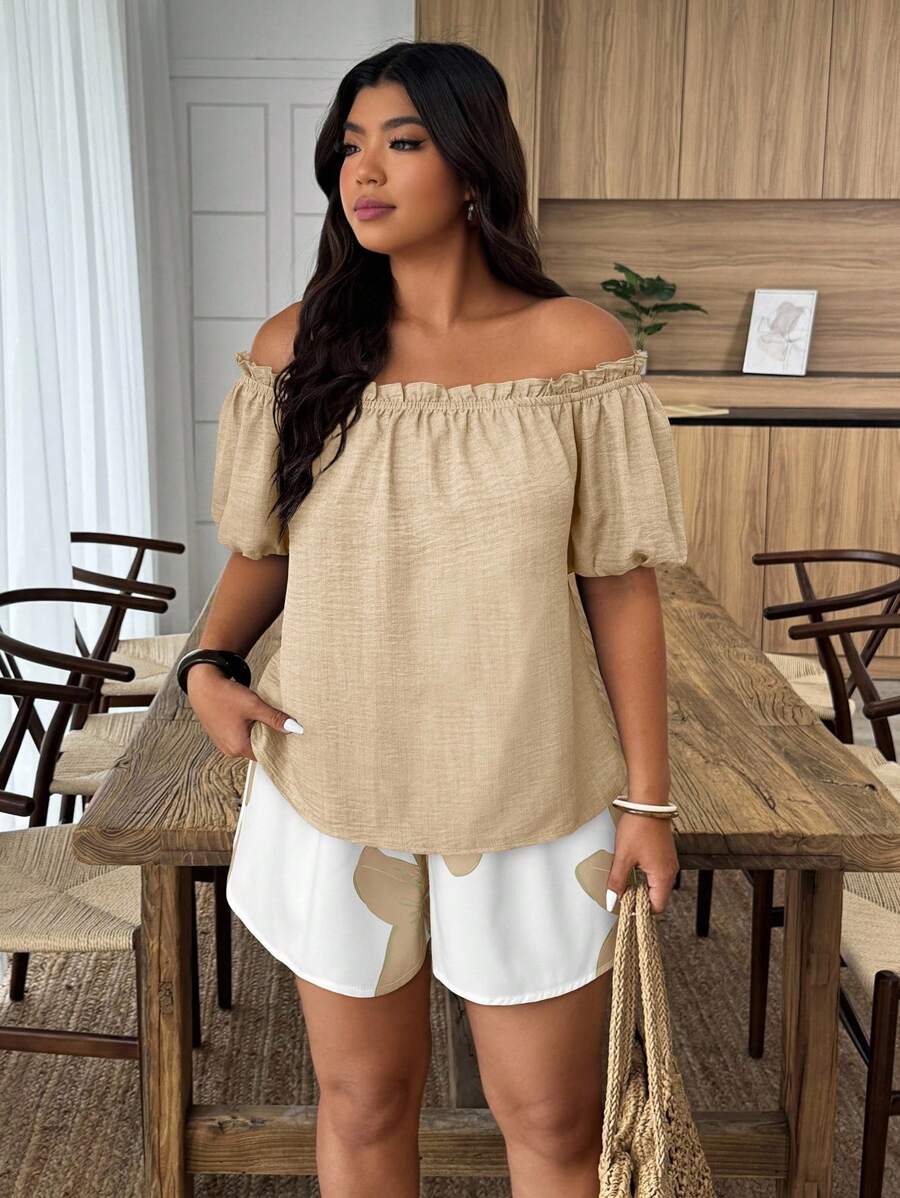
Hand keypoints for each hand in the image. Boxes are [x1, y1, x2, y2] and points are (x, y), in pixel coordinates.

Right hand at [185, 663, 302, 761]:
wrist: (202, 684)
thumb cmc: (224, 695)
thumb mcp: (254, 706)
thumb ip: (275, 718)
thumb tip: (294, 728)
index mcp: (238, 747)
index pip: (265, 754)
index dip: (277, 744)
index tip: (287, 735)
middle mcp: (229, 749)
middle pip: (257, 748)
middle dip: (267, 736)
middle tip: (275, 722)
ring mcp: (223, 742)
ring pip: (248, 741)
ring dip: (256, 731)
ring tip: (259, 716)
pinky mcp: (220, 734)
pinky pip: (239, 735)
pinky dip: (247, 727)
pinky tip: (248, 715)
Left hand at [605, 811, 678, 915]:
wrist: (648, 803)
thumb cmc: (638, 828)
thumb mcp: (623, 857)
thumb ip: (617, 881)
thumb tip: (612, 901)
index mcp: (663, 876)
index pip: (656, 907)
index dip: (640, 909)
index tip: (624, 905)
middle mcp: (670, 872)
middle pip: (657, 897)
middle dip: (639, 898)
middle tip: (620, 892)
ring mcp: (669, 862)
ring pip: (656, 885)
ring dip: (641, 886)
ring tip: (624, 878)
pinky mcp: (665, 854)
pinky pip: (657, 873)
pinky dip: (645, 875)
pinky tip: (631, 868)